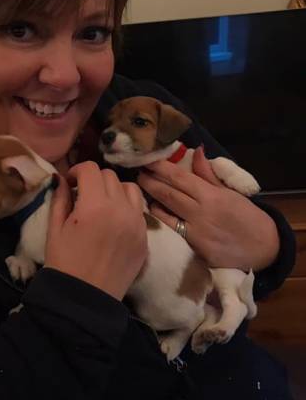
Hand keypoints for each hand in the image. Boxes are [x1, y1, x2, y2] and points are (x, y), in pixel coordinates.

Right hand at [45, 162, 147, 300]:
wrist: (85, 300)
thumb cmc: (63, 264)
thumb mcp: (54, 229)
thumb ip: (60, 199)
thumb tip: (62, 181)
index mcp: (94, 206)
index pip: (90, 169)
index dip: (77, 171)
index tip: (70, 182)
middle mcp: (120, 210)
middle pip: (110, 176)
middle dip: (94, 180)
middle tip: (83, 194)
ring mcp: (137, 224)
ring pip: (130, 188)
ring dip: (115, 190)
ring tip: (103, 204)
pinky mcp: (145, 238)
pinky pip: (139, 210)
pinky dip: (127, 207)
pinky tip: (114, 220)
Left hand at [138, 147, 279, 270]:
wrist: (263, 247)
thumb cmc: (246, 216)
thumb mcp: (229, 192)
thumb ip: (208, 175)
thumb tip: (196, 151)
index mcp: (210, 195)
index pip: (180, 178)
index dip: (161, 168)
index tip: (148, 159)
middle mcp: (200, 212)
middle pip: (168, 194)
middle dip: (150, 181)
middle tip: (137, 171)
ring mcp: (195, 231)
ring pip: (166, 212)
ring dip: (152, 199)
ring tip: (140, 188)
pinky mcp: (193, 248)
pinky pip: (172, 229)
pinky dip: (161, 218)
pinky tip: (154, 209)